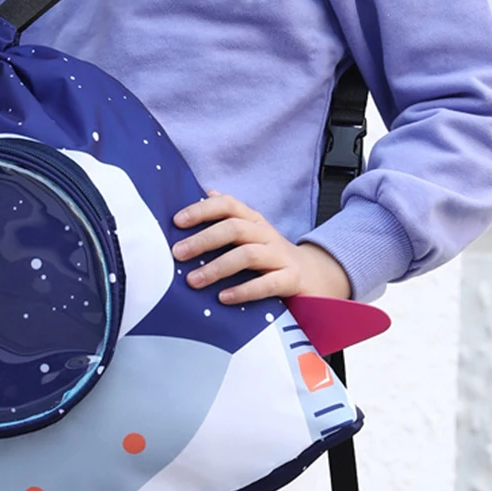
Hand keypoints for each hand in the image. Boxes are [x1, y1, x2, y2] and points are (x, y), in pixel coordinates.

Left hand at [172, 191, 351, 302]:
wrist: (315, 276)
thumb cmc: (271, 255)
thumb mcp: (250, 233)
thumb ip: (228, 216)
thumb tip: (206, 193)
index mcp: (253, 220)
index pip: (228, 204)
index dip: (202, 210)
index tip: (177, 222)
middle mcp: (266, 234)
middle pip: (234, 229)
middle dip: (203, 240)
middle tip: (177, 254)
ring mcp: (280, 256)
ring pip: (247, 255)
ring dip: (217, 268)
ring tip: (193, 281)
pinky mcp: (292, 279)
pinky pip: (268, 284)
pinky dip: (244, 291)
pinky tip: (224, 297)